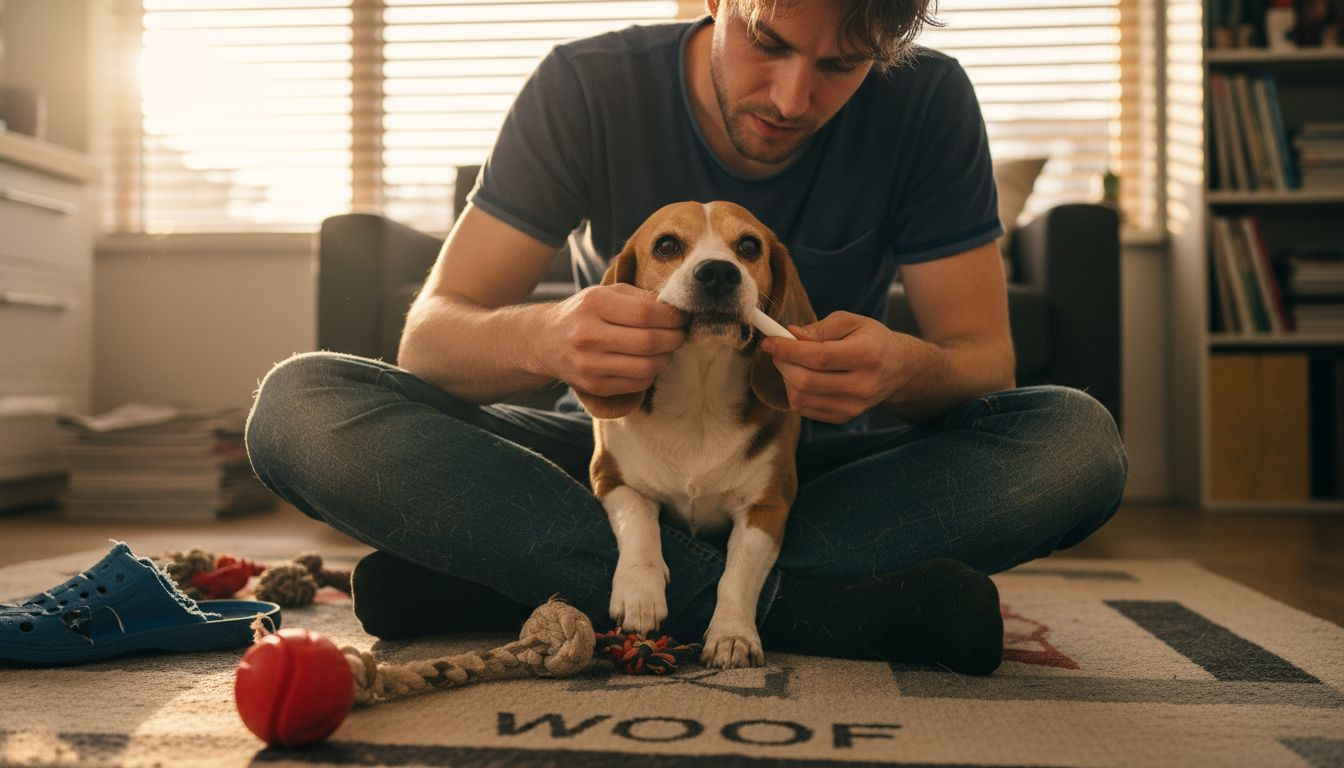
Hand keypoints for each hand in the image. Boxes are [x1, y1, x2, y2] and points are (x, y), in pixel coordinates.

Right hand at [544, 283, 687, 396]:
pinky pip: (638, 383)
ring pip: (647, 367)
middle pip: (648, 342)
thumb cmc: (583, 313)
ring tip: (667, 349)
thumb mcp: (605, 293)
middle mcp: (588, 334)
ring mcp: (590, 364)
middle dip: (674, 338)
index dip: (671, 316)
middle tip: (680, 334)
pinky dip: (651, 373)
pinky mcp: (594, 385)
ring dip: (666, 358)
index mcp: (594, 304)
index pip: (645, 312)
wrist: (545, 340)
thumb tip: (674, 308)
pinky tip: (649, 362)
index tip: (681, 317)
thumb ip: (638, 296)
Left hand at [759, 311, 912, 422]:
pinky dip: (794, 392)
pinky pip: (805, 409)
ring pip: (801, 398)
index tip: (768, 341)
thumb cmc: (871, 340)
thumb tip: (789, 335)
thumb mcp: (851, 322)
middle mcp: (862, 385)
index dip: (787, 350)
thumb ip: (819, 329)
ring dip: (786, 378)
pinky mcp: (844, 417)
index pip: (818, 357)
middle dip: (783, 364)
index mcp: (866, 355)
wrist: (899, 369)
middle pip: (806, 381)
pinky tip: (801, 377)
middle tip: (778, 350)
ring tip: (792, 362)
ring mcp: (854, 406)